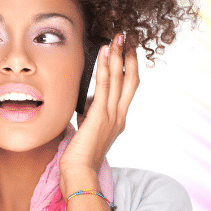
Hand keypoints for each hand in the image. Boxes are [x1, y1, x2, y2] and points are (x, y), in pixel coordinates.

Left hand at [60, 32, 139, 176]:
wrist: (79, 173)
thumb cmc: (79, 157)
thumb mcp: (88, 131)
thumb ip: (90, 116)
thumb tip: (85, 104)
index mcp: (117, 121)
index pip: (128, 89)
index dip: (129, 69)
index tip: (126, 52)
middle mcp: (119, 116)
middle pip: (131, 80)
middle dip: (129, 57)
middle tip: (127, 38)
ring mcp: (112, 116)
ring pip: (120, 79)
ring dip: (118, 56)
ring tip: (118, 38)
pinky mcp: (100, 115)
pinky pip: (104, 86)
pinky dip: (105, 67)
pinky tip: (104, 53)